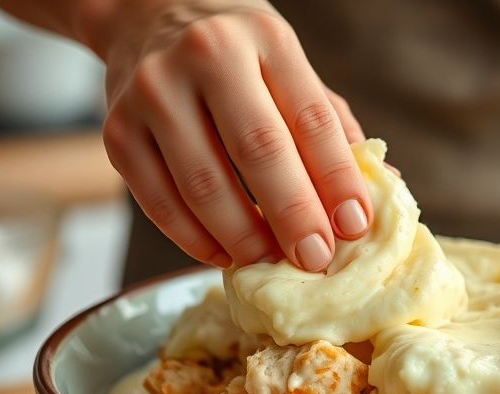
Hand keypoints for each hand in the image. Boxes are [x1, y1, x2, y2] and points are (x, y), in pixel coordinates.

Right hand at [99, 1, 369, 269]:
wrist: (147, 14)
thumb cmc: (237, 54)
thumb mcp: (289, 67)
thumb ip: (331, 127)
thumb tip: (381, 190)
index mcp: (266, 40)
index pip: (312, 118)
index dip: (337, 180)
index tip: (356, 227)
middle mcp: (206, 57)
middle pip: (258, 152)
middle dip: (293, 216)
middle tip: (316, 261)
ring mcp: (153, 93)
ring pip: (203, 186)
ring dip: (244, 237)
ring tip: (271, 263)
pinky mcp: (117, 132)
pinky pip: (159, 203)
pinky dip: (196, 240)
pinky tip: (225, 254)